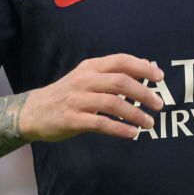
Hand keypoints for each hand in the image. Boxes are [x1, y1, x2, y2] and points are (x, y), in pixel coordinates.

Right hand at [18, 54, 164, 141]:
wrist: (33, 111)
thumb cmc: (67, 93)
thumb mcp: (87, 76)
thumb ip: (113, 71)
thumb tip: (146, 64)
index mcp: (90, 67)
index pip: (120, 61)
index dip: (142, 67)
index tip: (159, 77)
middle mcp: (84, 80)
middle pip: (120, 81)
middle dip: (143, 93)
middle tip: (159, 104)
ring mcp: (77, 100)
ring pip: (113, 103)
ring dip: (135, 114)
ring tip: (149, 123)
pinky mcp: (72, 120)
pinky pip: (101, 123)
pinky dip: (120, 128)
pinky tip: (132, 133)